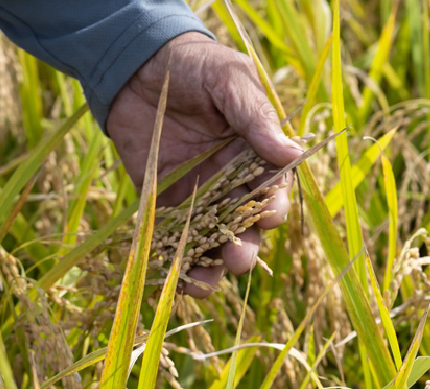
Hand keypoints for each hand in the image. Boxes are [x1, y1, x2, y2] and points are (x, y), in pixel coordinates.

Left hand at [106, 32, 301, 297]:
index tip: (269, 216)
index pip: (273, 191)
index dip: (273, 207)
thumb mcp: (230, 81)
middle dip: (244, 248)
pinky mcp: (165, 204)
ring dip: (212, 266)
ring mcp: (199, 197)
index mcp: (256, 157)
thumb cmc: (196, 66)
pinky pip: (174, 239)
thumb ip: (256, 117)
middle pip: (245, 228)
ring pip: (212, 242)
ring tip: (204, 283)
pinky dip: (176, 262)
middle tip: (238, 259)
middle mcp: (232, 183)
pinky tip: (175, 279)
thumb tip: (290, 151)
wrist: (139, 64)